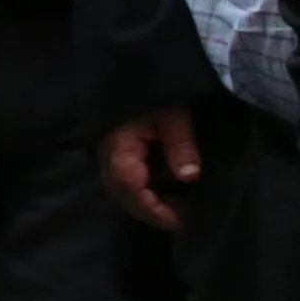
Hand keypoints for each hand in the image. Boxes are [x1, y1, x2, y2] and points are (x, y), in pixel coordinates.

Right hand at [99, 104, 199, 231]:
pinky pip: (129, 185)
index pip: (128, 185)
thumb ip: (180, 144)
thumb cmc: (157, 96)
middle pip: (122, 195)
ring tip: (181, 215)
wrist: (140, 76)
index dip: (152, 208)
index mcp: (119, 146)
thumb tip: (190, 176)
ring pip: (123, 193)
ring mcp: (112, 159)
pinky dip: (148, 197)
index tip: (180, 221)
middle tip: (183, 224)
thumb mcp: (174, 115)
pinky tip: (171, 200)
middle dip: (151, 213)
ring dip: (150, 207)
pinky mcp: (121, 158)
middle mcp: (109, 157)